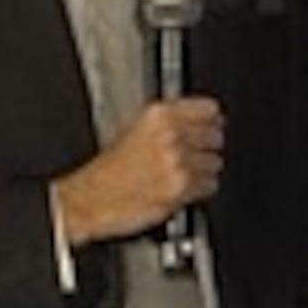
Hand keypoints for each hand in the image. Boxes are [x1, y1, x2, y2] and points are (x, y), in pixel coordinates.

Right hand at [55, 96, 224, 245]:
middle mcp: (170, 135)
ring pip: (215, 162)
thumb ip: (170, 121)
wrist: (91, 198)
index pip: (208, 109)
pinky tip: (180, 188)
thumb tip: (203, 119)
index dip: (212, 121)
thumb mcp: (135, 128)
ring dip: (204, 170)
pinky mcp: (181, 186)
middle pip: (215, 136)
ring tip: (181, 173)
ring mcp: (178, 161)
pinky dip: (200, 189)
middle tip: (192, 155)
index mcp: (158, 114)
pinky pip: (209, 185)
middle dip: (207, 147)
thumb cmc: (109, 169)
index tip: (212, 126)